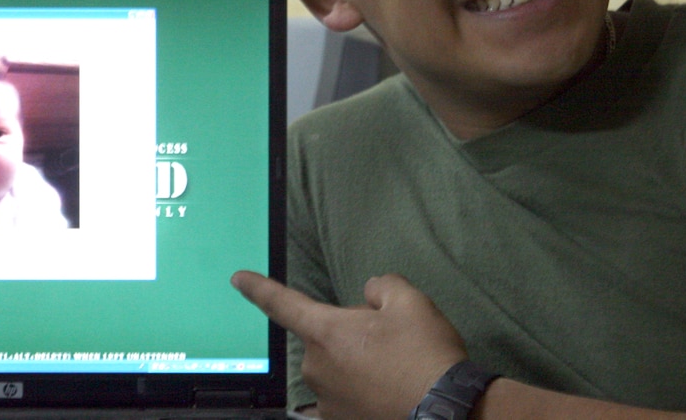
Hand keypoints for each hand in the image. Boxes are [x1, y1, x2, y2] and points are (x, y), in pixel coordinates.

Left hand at [232, 271, 466, 419]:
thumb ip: (382, 286)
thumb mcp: (409, 301)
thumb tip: (371, 294)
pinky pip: (344, 397)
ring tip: (396, 370)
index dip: (258, 289)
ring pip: (336, 369)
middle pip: (324, 338)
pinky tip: (388, 392)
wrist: (447, 412)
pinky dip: (362, 392)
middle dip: (349, 334)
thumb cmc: (425, 355)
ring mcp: (327, 401)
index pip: (282, 303)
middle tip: (388, 340)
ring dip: (356, 365)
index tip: (238, 280)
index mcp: (326, 332)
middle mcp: (317, 368)